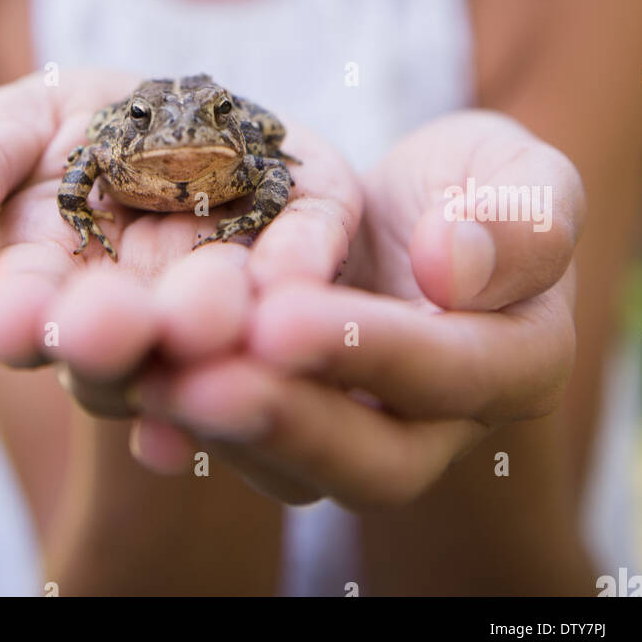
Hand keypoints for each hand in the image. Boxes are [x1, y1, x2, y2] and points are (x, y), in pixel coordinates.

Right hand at [0, 68, 362, 418]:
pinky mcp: (306, 245)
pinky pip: (305, 267)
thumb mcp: (25, 121)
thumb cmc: (96, 126)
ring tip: (211, 312)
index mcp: (56, 289)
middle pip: (124, 345)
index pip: (26, 316)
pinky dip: (299, 275)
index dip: (15, 320)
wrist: (199, 104)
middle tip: (114, 322)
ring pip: (217, 331)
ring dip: (209, 325)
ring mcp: (226, 292)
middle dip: (115, 335)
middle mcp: (141, 317)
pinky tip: (298, 288)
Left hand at [127, 111, 584, 508]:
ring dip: (214, 427)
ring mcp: (359, 433)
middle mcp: (439, 425)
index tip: (283, 318)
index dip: (370, 351)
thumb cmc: (480, 184)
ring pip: (291, 465)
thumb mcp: (522, 175)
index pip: (450, 372)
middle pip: (369, 459)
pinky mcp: (289, 420)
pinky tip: (119, 384)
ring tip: (144, 381)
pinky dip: (178, 415)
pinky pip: (237, 437)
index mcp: (517, 363)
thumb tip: (452, 266)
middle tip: (195, 383)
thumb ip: (519, 218)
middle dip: (278, 420)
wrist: (419, 212)